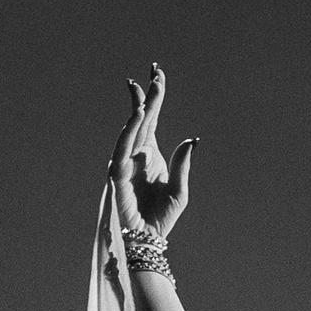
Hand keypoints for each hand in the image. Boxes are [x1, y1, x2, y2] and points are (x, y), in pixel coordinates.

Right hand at [109, 64, 195, 242]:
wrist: (148, 238)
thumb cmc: (163, 216)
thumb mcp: (180, 189)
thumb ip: (182, 163)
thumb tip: (192, 139)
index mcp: (152, 153)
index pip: (153, 119)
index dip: (155, 97)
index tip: (158, 75)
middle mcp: (137, 152)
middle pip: (142, 117)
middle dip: (147, 95)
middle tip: (154, 72)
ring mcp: (126, 161)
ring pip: (132, 129)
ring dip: (139, 110)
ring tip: (146, 92)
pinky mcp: (118, 173)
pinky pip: (123, 147)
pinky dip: (129, 131)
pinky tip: (138, 116)